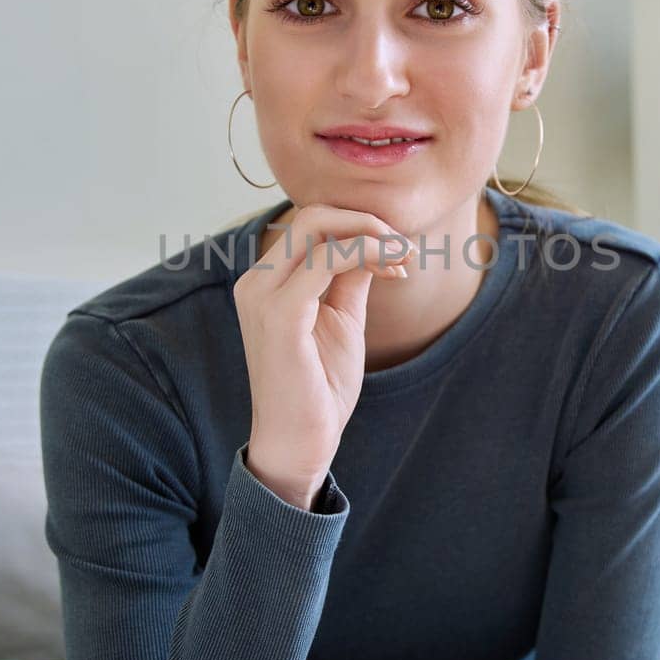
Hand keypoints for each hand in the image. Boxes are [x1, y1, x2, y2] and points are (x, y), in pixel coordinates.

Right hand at [231, 203, 414, 508]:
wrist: (300, 444)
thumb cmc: (319, 388)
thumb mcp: (341, 319)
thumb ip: (350, 277)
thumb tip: (372, 241)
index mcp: (266, 282)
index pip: (311, 225)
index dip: (359, 227)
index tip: (398, 252)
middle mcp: (255, 282)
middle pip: (310, 215)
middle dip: (365, 220)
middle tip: (403, 246)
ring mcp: (262, 296)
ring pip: (315, 226)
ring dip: (370, 234)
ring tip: (403, 258)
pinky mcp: (279, 315)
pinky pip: (326, 260)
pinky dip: (365, 253)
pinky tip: (392, 270)